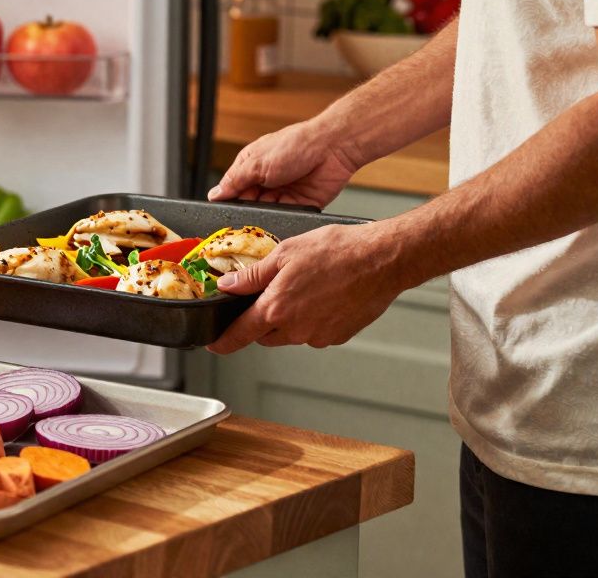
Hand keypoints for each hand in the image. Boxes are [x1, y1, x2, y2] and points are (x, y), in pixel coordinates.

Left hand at [207, 223, 410, 353]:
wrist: (383, 260)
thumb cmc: (338, 251)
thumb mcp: (285, 253)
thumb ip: (252, 276)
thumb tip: (228, 286)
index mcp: (276, 308)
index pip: (240, 334)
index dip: (224, 341)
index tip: (214, 345)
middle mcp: (295, 329)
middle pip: (266, 334)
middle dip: (263, 319)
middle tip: (275, 292)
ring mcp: (319, 336)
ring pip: (291, 333)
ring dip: (290, 318)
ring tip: (308, 286)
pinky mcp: (338, 337)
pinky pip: (315, 332)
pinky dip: (314, 318)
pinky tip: (325, 295)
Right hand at [208, 121, 359, 207]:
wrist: (333, 148)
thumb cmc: (295, 144)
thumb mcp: (257, 162)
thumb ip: (234, 181)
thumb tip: (214, 194)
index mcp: (251, 165)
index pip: (231, 189)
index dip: (227, 202)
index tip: (222, 215)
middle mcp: (265, 179)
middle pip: (247, 204)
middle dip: (245, 213)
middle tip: (240, 223)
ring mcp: (282, 192)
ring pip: (265, 213)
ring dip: (263, 216)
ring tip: (260, 220)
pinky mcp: (299, 204)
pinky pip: (285, 217)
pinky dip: (280, 219)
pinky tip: (278, 218)